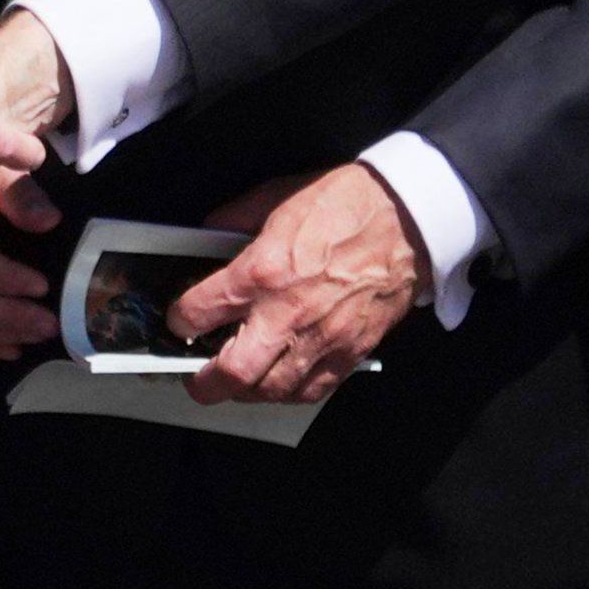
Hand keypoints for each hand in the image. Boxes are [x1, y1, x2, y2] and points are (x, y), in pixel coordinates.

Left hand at [169, 164, 426, 403]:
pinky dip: (289, 392)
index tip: (181, 322)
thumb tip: (206, 235)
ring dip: (247, 390)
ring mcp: (321, 338)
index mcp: (261, 270)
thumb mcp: (277, 196)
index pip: (198, 312)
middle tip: (198, 378)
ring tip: (241, 378)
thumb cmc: (346, 203)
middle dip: (204, 383)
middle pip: (231, 372)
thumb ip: (234, 219)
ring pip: (270, 390)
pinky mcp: (350, 352)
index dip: (180, 321)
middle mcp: (286, 313)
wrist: (408, 217)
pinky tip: (280, 380)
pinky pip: (311, 391)